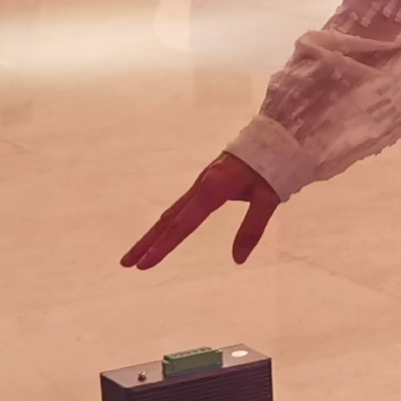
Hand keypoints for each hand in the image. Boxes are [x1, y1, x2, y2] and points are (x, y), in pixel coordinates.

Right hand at [122, 152, 278, 267]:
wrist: (274, 136)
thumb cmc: (273, 167)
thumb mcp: (268, 199)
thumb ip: (252, 228)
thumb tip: (237, 259)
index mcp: (213, 189)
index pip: (183, 225)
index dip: (163, 246)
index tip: (145, 264)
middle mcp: (201, 186)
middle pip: (168, 220)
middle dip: (146, 243)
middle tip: (126, 263)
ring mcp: (200, 183)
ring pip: (171, 213)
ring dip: (152, 234)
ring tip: (136, 254)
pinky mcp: (205, 183)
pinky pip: (180, 207)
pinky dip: (166, 223)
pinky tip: (162, 233)